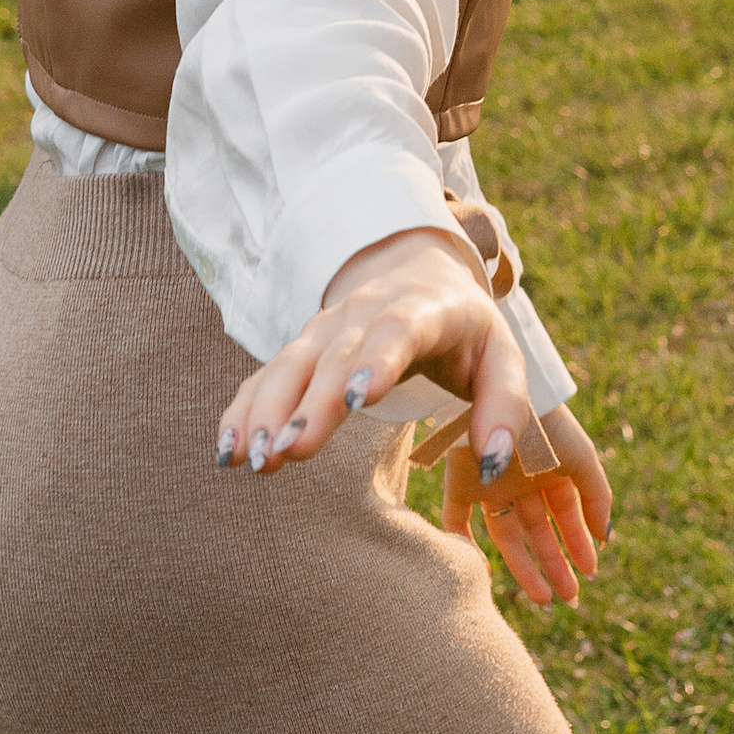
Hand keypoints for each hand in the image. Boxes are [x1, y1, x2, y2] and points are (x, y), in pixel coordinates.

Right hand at [214, 226, 529, 480]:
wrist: (417, 270)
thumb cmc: (466, 328)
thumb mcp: (502, 357)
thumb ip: (506, 407)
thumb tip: (496, 464)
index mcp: (423, 312)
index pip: (397, 332)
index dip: (376, 361)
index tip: (358, 399)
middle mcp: (365, 314)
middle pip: (334, 357)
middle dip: (309, 404)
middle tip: (288, 452)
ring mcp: (326, 328)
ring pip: (291, 366)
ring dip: (267, 412)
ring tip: (251, 459)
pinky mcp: (302, 348)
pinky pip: (267, 377)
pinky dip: (244, 410)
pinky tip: (227, 450)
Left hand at [442, 404, 610, 608]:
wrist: (481, 365)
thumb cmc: (540, 409)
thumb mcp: (576, 449)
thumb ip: (594, 491)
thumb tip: (607, 537)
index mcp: (553, 464)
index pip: (571, 511)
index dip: (582, 541)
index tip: (591, 571)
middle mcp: (523, 476)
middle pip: (541, 528)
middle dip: (558, 563)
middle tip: (571, 599)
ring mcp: (490, 479)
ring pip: (507, 532)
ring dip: (524, 566)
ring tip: (542, 600)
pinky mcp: (458, 478)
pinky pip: (457, 520)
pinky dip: (463, 546)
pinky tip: (477, 569)